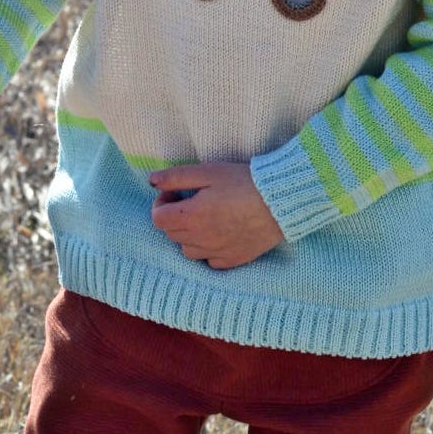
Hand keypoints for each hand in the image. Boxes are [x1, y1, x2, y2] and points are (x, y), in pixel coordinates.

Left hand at [148, 161, 284, 270]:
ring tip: (205, 218)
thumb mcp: (208, 172)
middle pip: (171, 234)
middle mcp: (200, 239)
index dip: (161, 203)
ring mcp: (216, 253)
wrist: (281, 201)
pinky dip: (208, 249)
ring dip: (188, 235)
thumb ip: (176, 177)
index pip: (157, 219)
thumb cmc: (243, 182)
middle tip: (191, 200)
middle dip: (174, 217)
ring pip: (187, 250)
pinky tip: (220, 233)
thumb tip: (152, 181)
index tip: (174, 193)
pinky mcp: (233, 260)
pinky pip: (209, 261)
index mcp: (191, 216)